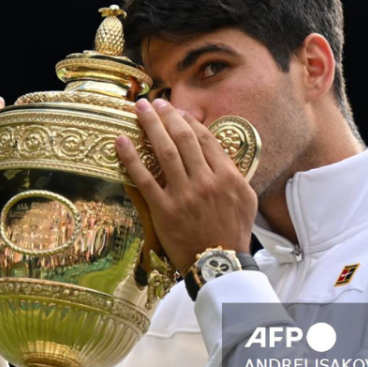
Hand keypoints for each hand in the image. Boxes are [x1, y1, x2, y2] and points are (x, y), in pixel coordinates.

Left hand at [115, 98, 256, 274]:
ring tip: (139, 110)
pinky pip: (144, 179)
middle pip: (183, 139)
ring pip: (165, 152)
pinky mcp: (165, 210)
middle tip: (154, 102)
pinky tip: (121, 142)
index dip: (188, 121)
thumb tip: (220, 152)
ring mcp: (184, 195)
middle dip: (166, 116)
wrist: (218, 263)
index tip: (176, 111)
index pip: (205, 139)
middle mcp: (206, 182)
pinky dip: (131, 158)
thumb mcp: (246, 200)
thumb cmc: (233, 233)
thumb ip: (234, 173)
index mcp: (227, 177)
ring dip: (150, 127)